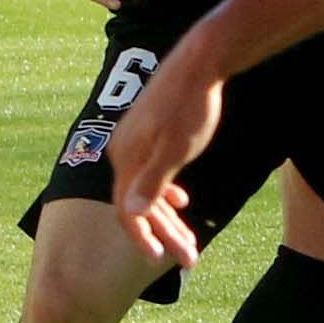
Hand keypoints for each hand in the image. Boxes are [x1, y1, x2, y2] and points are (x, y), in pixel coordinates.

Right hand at [104, 51, 226, 268]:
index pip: (127, 210)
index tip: (159, 259)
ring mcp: (135, 142)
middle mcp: (124, 152)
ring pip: (148, 190)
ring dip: (169, 218)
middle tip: (191, 258)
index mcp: (126, 158)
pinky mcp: (148, 133)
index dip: (142, 238)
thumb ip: (152, 182)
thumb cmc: (191, 107)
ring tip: (191, 241)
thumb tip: (130, 213)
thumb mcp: (176, 149)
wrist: (200, 63)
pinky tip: (181, 201)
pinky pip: (151, 173)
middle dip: (166, 234)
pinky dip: (165, 191)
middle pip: (140, 204)